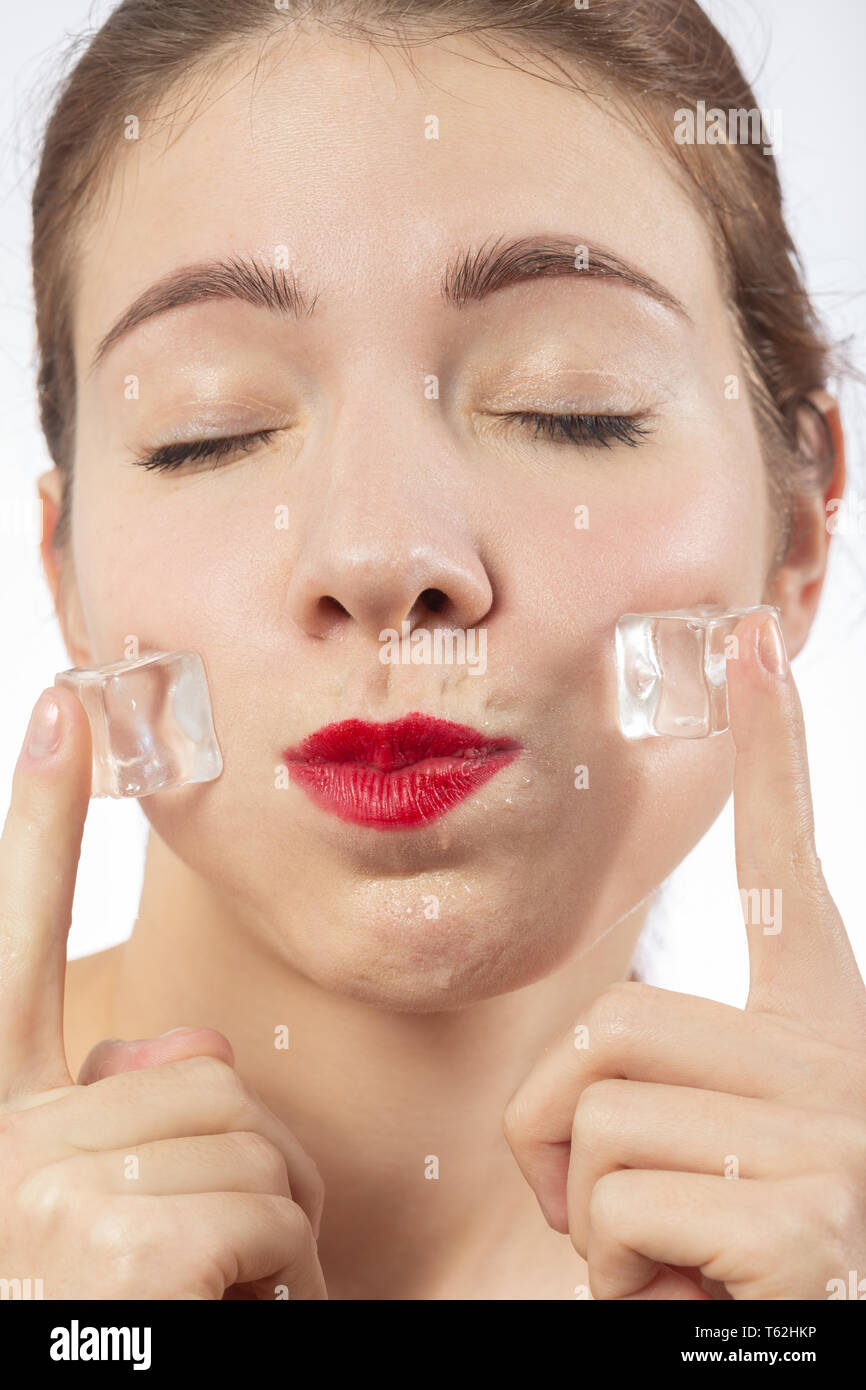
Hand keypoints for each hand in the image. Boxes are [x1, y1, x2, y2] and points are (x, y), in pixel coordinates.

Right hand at [0, 686, 325, 1299]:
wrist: (66, 1384)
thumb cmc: (88, 1308)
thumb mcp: (80, 1215)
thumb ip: (113, 1113)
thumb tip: (173, 1040)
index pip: (8, 939)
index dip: (34, 817)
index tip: (69, 706)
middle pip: (197, 1068)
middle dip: (241, 1164)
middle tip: (213, 1263)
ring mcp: (39, 1196)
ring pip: (242, 1135)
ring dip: (265, 1230)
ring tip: (213, 1305)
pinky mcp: (108, 1255)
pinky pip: (258, 1210)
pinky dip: (274, 1278)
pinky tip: (216, 1325)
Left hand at [503, 608, 865, 1298]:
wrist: (828, 1348)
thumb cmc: (744, 1267)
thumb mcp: (713, 1162)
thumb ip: (666, 1092)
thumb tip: (587, 1087)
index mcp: (815, 1037)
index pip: (786, 873)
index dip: (770, 754)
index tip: (751, 645)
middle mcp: (833, 1066)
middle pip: (612, 1022)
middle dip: (561, 1130)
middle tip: (613, 1212)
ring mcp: (830, 1137)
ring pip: (596, 1115)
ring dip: (588, 1215)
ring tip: (665, 1264)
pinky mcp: (804, 1213)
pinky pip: (619, 1202)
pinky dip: (616, 1273)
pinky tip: (688, 1299)